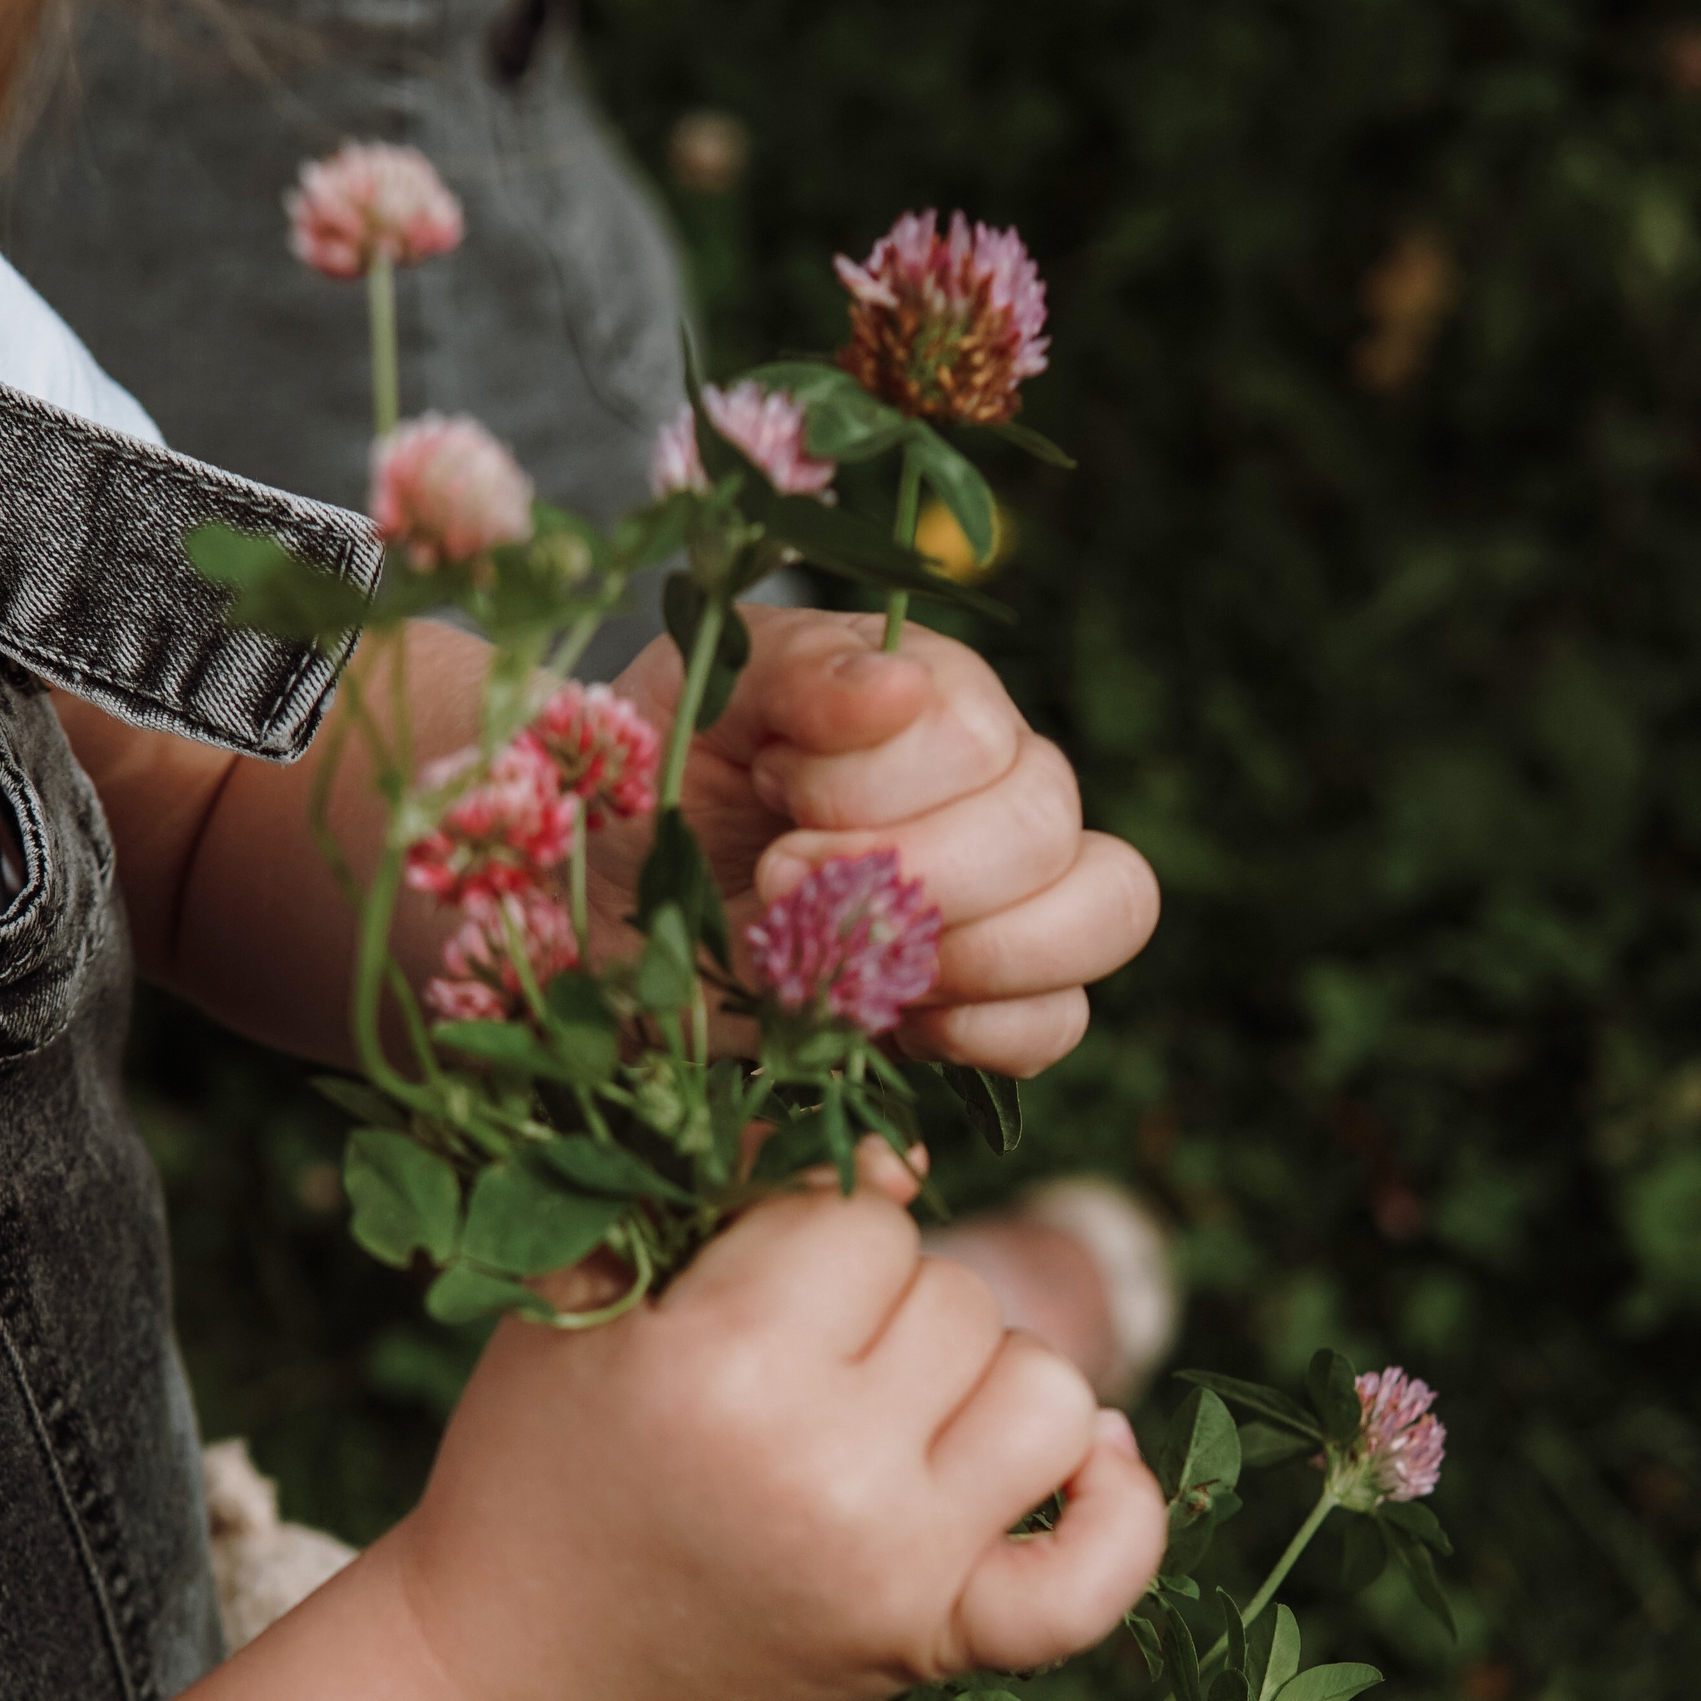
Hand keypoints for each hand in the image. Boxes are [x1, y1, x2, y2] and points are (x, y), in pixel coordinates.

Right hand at [381, 1142, 1168, 1700]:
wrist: (514, 1663)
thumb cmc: (537, 1449)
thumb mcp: (589, 1289)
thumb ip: (731, 1192)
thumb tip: (903, 1157)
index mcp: (722, 1363)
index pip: (858, 1215)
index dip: (807, 1229)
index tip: (745, 1278)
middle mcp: (826, 1469)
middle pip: (954, 1293)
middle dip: (881, 1301)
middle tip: (793, 1357)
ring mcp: (895, 1569)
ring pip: (1047, 1391)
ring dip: (981, 1377)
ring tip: (892, 1404)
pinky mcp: (931, 1646)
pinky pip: (1097, 1574)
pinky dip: (1118, 1508)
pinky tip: (1090, 1456)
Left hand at [603, 606, 1159, 1075]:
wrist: (597, 887)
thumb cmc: (649, 767)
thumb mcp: (697, 692)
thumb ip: (796, 669)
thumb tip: (898, 687)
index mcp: (932, 693)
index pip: (979, 738)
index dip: (880, 787)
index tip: (770, 797)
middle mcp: (990, 783)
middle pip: (1046, 826)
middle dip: (910, 874)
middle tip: (776, 882)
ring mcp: (999, 893)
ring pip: (1103, 910)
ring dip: (976, 951)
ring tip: (845, 961)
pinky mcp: (973, 997)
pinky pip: (1059, 1020)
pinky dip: (992, 1031)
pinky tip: (895, 1020)